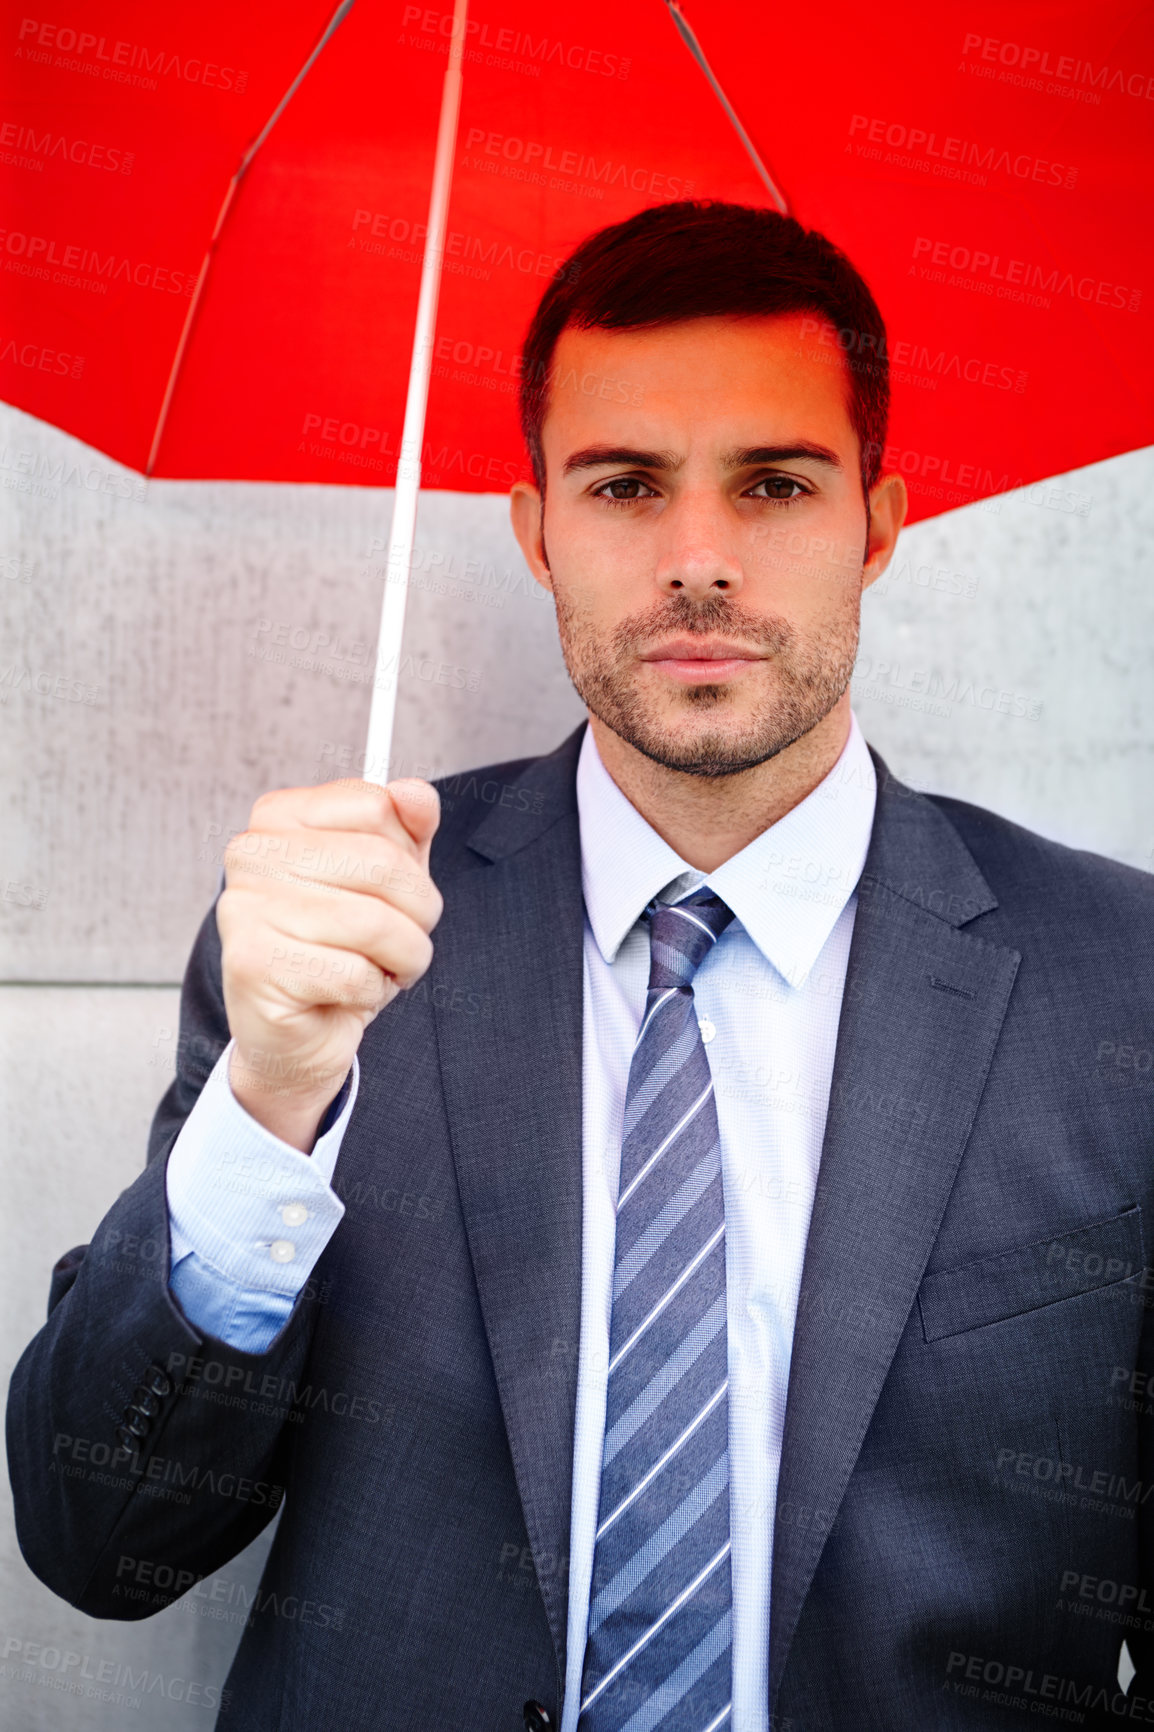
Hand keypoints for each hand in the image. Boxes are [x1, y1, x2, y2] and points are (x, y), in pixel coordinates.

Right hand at [217, 779, 441, 1149]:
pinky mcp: (255, 965)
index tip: (395, 890)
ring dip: (402, 957)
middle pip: (383, 863)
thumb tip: (415, 793)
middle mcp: (252, 853)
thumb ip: (406, 829)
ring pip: (375, 923)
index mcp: (279, 817)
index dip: (408, 858)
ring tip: (381, 968)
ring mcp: (247, 908)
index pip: (376, 806)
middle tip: (403, 940)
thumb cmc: (341, 951)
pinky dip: (371, 991)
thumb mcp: (387, 881)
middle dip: (418, 913)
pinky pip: (354, 974)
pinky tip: (347, 994)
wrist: (299, 1034)